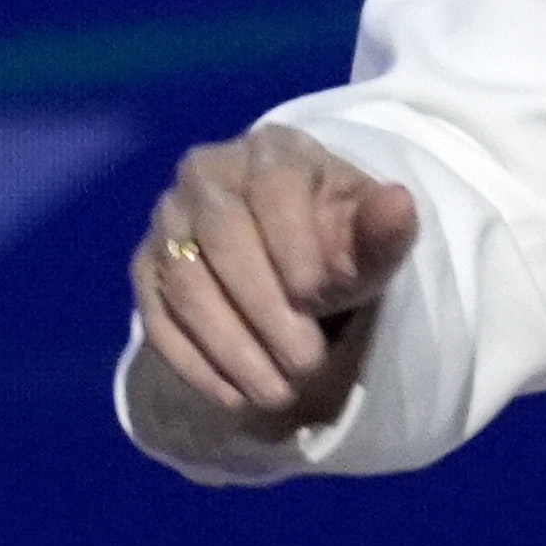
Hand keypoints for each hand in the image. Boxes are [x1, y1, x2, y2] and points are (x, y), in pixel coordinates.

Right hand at [130, 123, 419, 431]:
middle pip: (223, 236)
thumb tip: (399, 203)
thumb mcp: (369, 238)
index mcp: (272, 151)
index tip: (317, 297)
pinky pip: (158, 317)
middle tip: (307, 364)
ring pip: (187, 284)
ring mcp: (167, 221)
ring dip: (231, 347)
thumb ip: (384, 228)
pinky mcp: (146, 269)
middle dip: (265, 308)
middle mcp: (207, 174)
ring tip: (277, 392)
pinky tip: (234, 395)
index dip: (293, 242)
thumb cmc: (336, 241)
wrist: (291, 258)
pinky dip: (196, 363)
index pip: (273, 186)